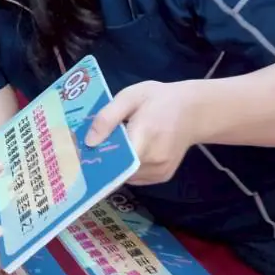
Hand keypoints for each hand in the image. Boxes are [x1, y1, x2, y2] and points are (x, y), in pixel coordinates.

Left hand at [85, 80, 202, 184]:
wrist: (193, 110)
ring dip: (115, 165)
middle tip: (91, 148)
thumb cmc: (160, 99)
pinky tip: (126, 152)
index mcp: (145, 137)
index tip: (81, 154)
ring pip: (125, 176)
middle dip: (103, 161)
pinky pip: (135, 177)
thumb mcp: (130, 97)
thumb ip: (108, 117)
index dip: (96, 158)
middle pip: (118, 169)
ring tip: (110, 147)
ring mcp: (160, 171)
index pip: (115, 159)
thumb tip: (89, 142)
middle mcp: (154, 160)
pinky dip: (127, 168)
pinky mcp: (163, 176)